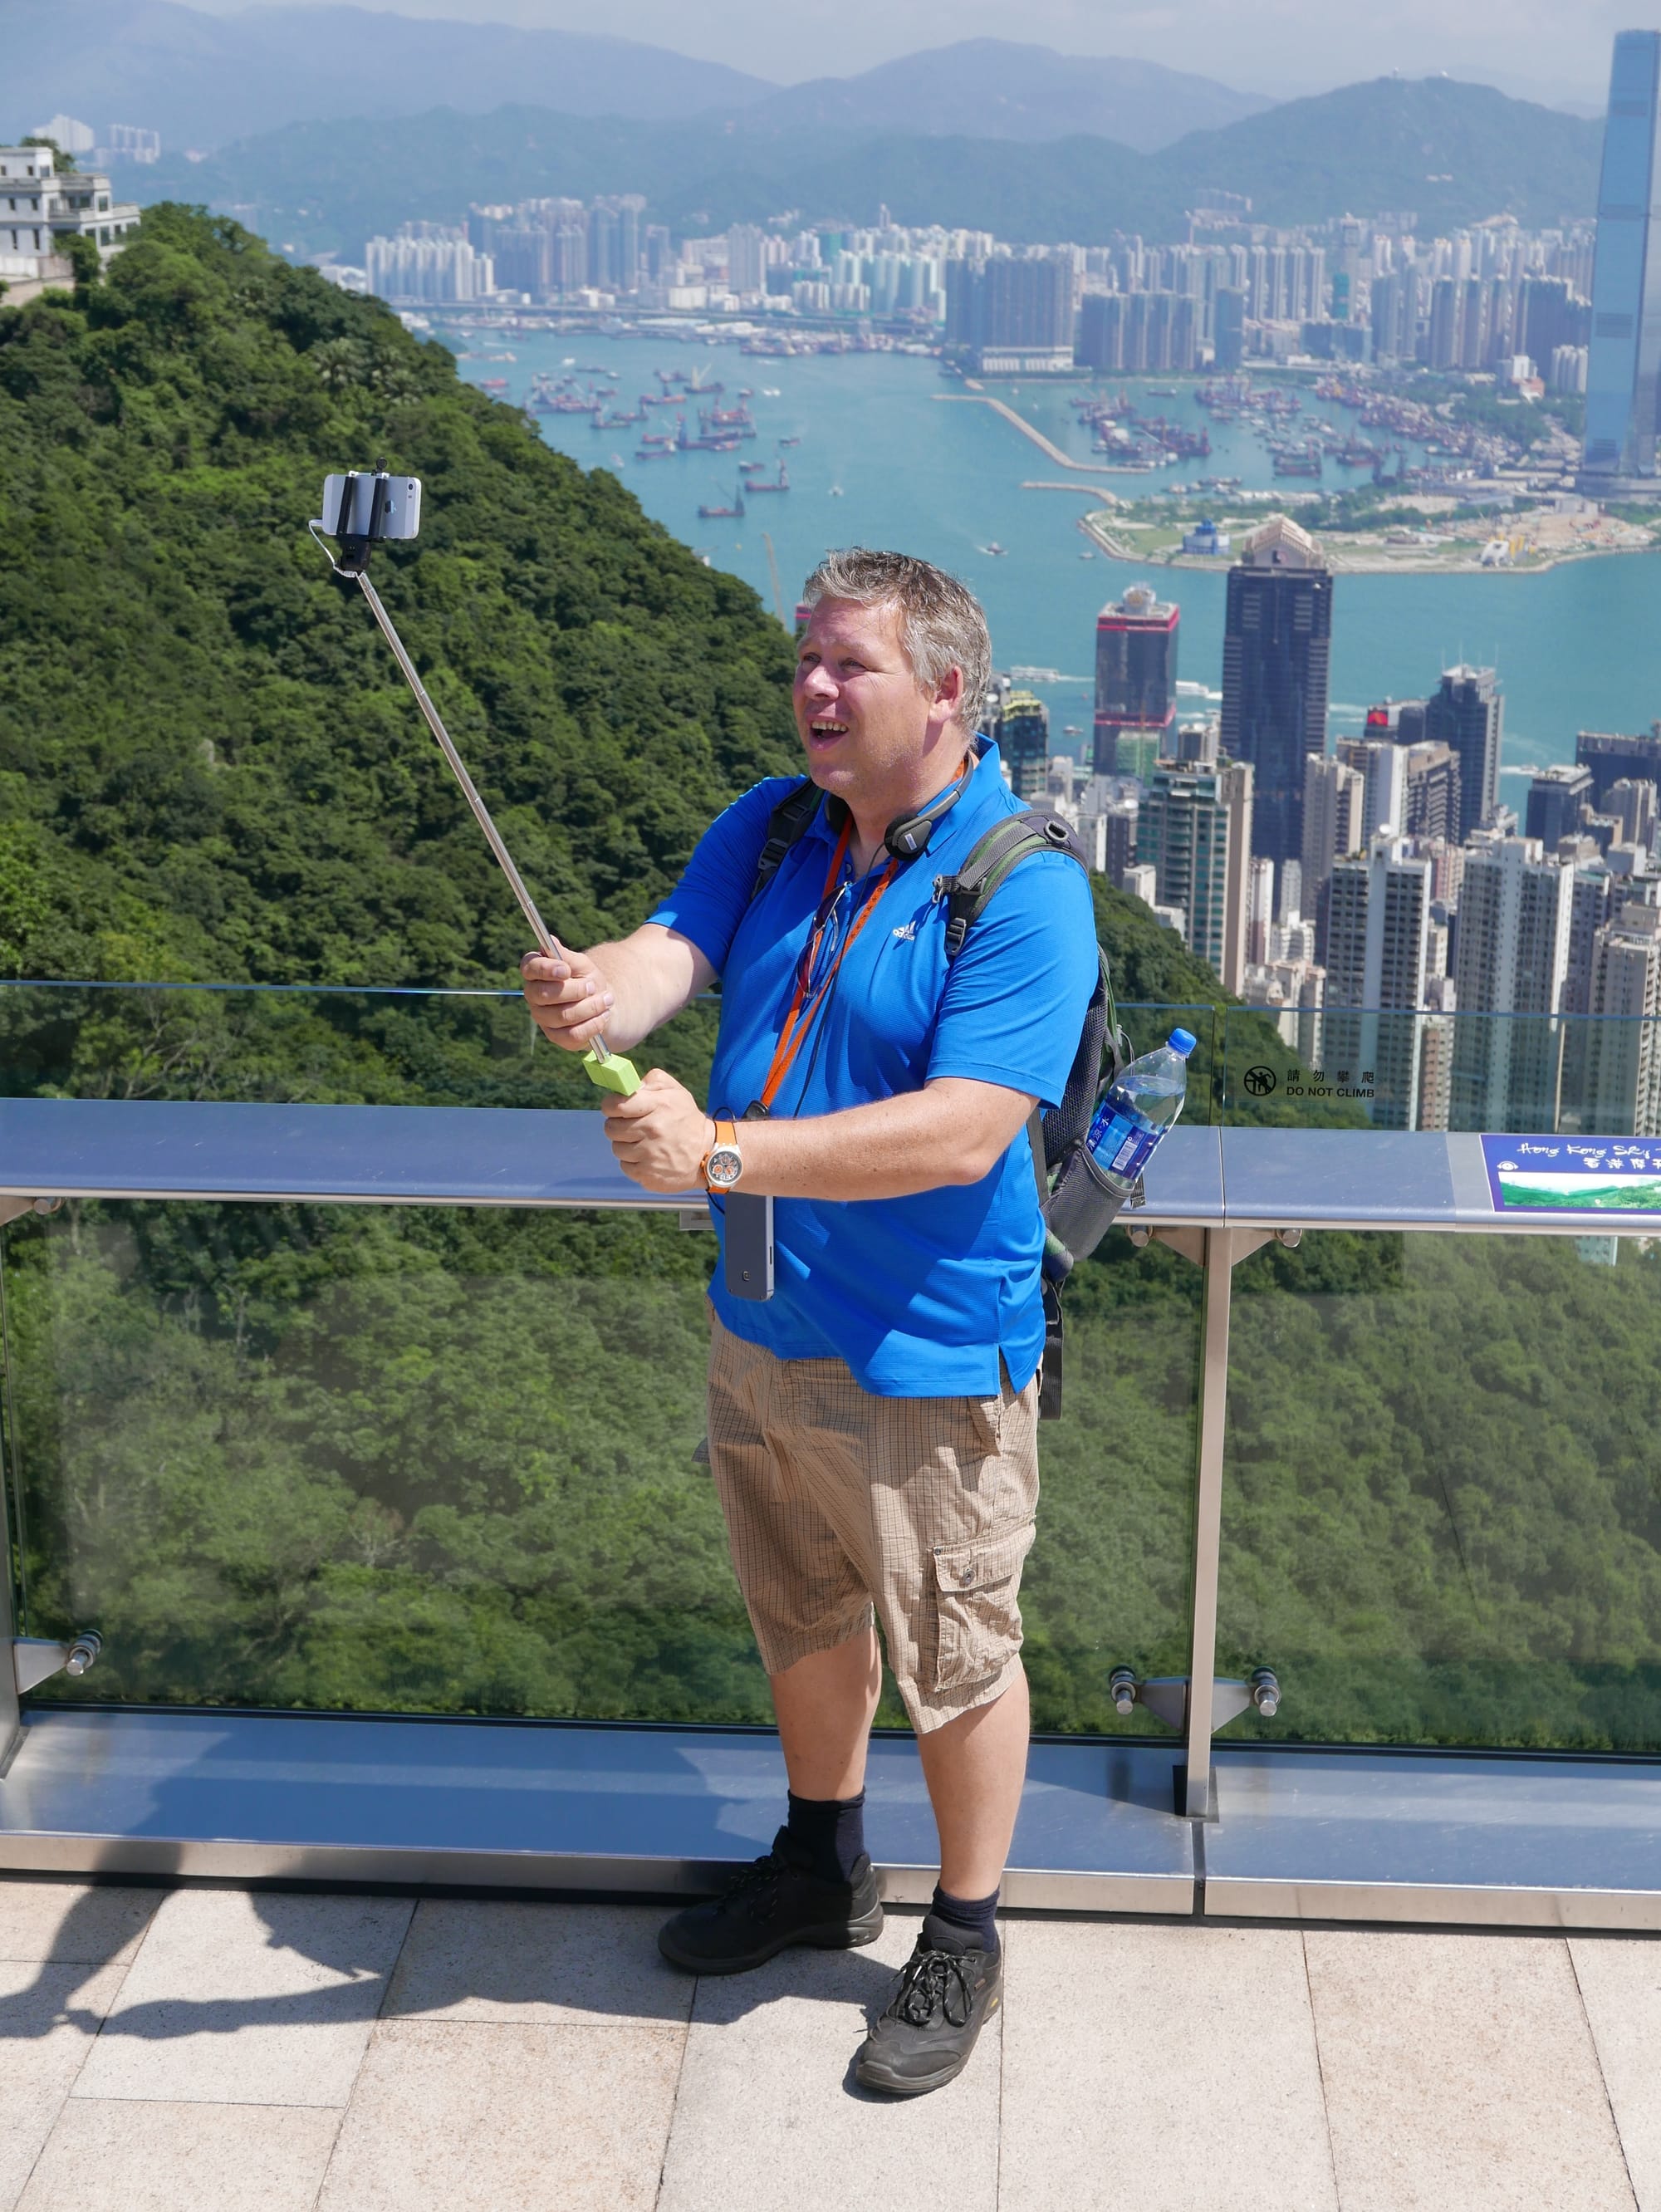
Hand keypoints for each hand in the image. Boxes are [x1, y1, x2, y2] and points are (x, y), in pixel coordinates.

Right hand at [520, 944, 614, 1052]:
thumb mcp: (581, 965)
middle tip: (594, 985)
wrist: (602, 1004)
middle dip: (575, 990)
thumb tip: (549, 941)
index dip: (545, 969)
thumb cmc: (587, 979)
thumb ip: (566, 956)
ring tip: (606, 1000)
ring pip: (562, 1015)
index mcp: (535, 973)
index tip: (565, 970)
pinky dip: (592, 1024)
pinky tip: (603, 1016)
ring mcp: (543, 1018)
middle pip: (545, 994)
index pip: (529, 968)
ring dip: (590, 1007)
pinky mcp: (556, 1036)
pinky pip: (573, 1034)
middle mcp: (534, 996)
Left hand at [602, 1068, 712, 1192]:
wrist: (708, 1153)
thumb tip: (627, 1087)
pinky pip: (625, 1166)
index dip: (610, 1106)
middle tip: (631, 1127)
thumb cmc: (686, 1120)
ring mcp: (650, 1155)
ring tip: (643, 1143)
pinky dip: (633, 1163)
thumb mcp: (676, 1092)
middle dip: (617, 1126)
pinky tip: (648, 1158)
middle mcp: (653, 1130)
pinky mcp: (648, 1174)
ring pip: (617, 1148)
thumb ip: (652, 1081)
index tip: (615, 1108)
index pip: (617, 1105)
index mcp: (658, 1106)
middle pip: (611, 1128)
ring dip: (626, 1145)